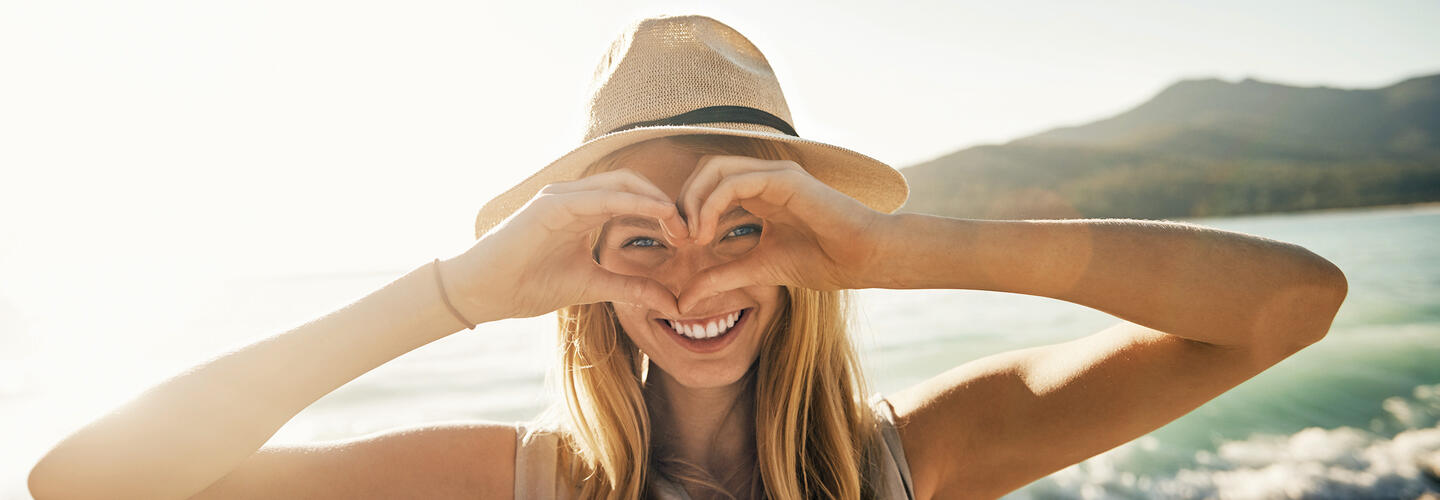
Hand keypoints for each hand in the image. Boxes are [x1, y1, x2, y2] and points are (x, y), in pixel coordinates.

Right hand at [451, 170, 689, 319]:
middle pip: (633, 183)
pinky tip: (657, 215)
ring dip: (655, 200)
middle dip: (665, 203)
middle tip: (691, 231)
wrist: (484, 292)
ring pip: (620, 183)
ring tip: (679, 224)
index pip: (633, 196)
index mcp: (583, 210)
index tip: (688, 239)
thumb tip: (672, 303)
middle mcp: (574, 196)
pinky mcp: (551, 204)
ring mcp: (561, 196)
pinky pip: (599, 196)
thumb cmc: (528, 285)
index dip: (664, 212)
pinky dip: (631, 202)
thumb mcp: (592, 287)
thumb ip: (630, 288)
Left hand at [675, 156, 892, 310]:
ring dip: (694, 201)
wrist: (863, 260)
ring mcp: (774, 173)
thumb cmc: (823, 262)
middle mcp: (764, 176)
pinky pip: (734, 182)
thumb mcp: (758, 271)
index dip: (687, 210)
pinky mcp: (783, 179)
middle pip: (704, 170)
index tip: (681, 245)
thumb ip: (721, 278)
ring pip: (714, 168)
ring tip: (693, 236)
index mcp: (758, 192)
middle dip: (683, 201)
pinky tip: (707, 233)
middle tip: (678, 238)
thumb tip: (684, 300)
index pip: (707, 184)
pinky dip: (712, 205)